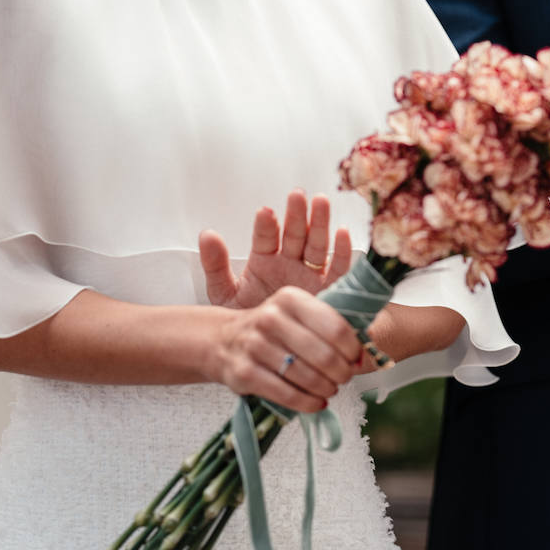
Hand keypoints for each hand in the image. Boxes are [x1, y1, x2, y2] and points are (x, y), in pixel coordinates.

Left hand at [199, 190, 352, 310]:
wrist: (271, 354)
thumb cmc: (249, 322)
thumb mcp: (226, 295)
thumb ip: (215, 266)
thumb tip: (206, 234)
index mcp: (264, 261)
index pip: (266, 238)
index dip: (267, 225)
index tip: (265, 212)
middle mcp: (289, 263)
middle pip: (295, 235)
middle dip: (297, 215)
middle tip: (297, 196)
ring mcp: (310, 275)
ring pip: (316, 245)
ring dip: (320, 224)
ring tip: (320, 202)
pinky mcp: (328, 291)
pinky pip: (337, 271)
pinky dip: (342, 253)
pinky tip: (342, 233)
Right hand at [211, 284, 361, 412]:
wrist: (223, 340)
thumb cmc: (270, 328)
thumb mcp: (296, 312)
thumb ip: (326, 322)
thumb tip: (366, 342)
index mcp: (290, 298)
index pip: (335, 327)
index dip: (352, 348)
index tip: (356, 359)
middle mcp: (271, 318)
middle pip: (324, 355)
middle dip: (342, 372)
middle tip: (345, 377)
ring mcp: (255, 346)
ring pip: (307, 377)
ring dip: (326, 388)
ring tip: (331, 389)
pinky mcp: (244, 373)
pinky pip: (287, 394)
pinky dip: (308, 403)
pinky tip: (316, 403)